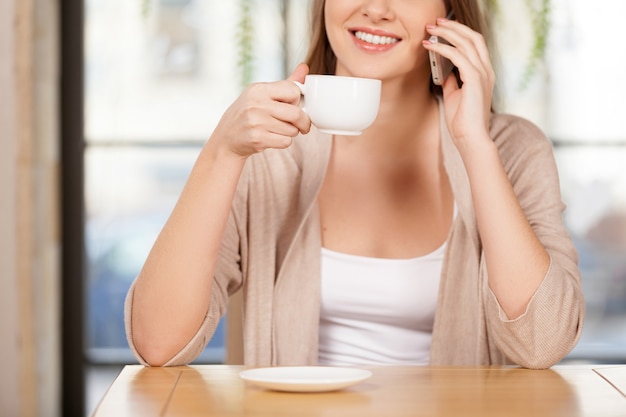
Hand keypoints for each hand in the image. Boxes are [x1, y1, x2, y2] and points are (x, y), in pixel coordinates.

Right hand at [209, 63, 311, 157]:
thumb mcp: (261, 95)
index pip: (294, 90)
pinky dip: (283, 142)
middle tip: (300, 124)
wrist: (226, 139)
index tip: (292, 105)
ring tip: (278, 129)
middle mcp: (256, 104)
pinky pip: (285, 142)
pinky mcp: (257, 139)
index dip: (297, 100)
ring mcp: (256, 122)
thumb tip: (305, 68)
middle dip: (302, 121)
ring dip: (291, 132)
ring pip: (292, 130)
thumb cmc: (248, 114)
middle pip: (296, 113)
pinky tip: (273, 138)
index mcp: (259, 89)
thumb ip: (285, 83)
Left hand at [423, 18, 494, 149]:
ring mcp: (483, 74)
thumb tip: (445, 69)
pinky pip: (458, 55)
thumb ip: (452, 80)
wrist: (470, 138)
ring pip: (466, 42)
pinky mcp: (475, 79)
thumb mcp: (455, 95)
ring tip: (430, 29)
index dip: (460, 32)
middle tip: (435, 22)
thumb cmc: (462, 121)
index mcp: (484, 73)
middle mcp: (486, 70)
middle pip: (473, 37)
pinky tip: (431, 46)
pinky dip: (443, 48)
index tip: (443, 27)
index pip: (476, 44)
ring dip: (447, 33)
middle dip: (454, 26)